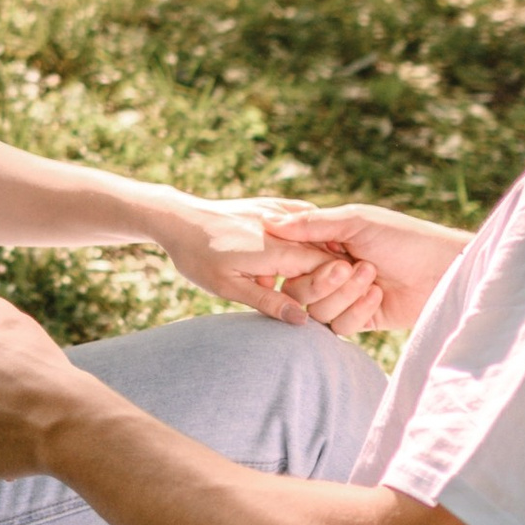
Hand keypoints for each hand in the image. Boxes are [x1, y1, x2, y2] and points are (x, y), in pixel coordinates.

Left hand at [154, 195, 332, 322]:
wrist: (177, 219)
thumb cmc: (198, 257)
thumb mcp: (228, 287)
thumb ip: (267, 302)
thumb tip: (302, 320)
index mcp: (275, 250)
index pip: (326, 267)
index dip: (341, 285)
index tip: (348, 302)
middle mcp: (282, 228)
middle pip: (326, 251)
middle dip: (337, 272)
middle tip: (345, 295)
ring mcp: (277, 212)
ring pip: (317, 234)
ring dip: (325, 254)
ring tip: (314, 280)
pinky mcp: (271, 205)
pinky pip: (303, 218)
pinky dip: (310, 235)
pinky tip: (305, 251)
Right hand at [258, 200, 468, 331]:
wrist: (442, 270)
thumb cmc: (402, 237)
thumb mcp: (355, 222)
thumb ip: (310, 225)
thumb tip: (267, 222)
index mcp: (325, 245)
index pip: (290, 260)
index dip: (298, 261)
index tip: (319, 254)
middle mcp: (330, 272)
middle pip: (297, 290)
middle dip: (322, 281)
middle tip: (349, 266)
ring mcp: (344, 298)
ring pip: (316, 311)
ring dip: (344, 294)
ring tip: (372, 275)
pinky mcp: (360, 321)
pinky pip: (339, 327)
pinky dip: (357, 310)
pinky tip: (379, 295)